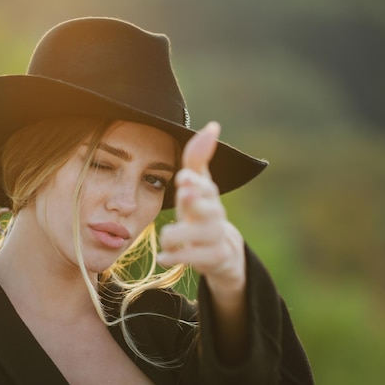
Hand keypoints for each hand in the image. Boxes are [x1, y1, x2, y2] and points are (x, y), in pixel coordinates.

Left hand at [157, 122, 245, 295]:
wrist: (221, 250)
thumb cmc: (201, 210)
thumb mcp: (199, 185)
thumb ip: (198, 158)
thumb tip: (212, 125)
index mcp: (208, 193)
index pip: (204, 185)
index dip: (194, 181)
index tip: (183, 179)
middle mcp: (214, 214)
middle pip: (206, 207)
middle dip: (194, 201)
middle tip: (184, 195)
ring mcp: (214, 236)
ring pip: (190, 235)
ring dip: (172, 236)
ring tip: (167, 238)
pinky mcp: (211, 258)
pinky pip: (188, 258)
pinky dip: (172, 257)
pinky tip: (164, 257)